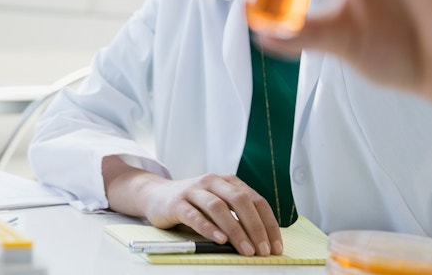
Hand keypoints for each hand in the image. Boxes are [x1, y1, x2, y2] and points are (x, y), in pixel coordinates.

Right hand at [102, 156, 281, 255]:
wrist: (155, 195)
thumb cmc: (192, 204)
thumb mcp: (217, 204)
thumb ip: (236, 214)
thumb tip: (262, 241)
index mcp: (228, 181)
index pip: (256, 200)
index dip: (268, 223)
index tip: (276, 245)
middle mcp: (212, 181)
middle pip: (240, 201)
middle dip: (255, 227)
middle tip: (264, 250)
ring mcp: (194, 190)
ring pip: (219, 208)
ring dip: (236, 230)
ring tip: (246, 250)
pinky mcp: (177, 202)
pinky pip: (195, 215)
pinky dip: (208, 228)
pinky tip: (219, 240)